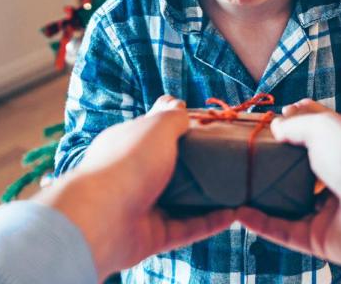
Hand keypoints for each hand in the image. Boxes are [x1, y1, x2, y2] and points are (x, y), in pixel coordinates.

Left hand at [34, 95, 233, 277]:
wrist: (102, 219)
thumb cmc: (128, 163)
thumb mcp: (156, 127)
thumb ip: (172, 116)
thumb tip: (179, 104)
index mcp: (127, 145)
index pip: (154, 133)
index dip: (180, 128)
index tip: (209, 128)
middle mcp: (132, 175)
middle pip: (171, 168)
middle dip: (199, 166)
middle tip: (229, 159)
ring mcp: (142, 207)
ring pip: (182, 202)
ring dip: (209, 197)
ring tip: (238, 188)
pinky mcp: (153, 236)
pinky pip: (187, 228)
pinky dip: (210, 223)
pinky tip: (233, 214)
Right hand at [237, 100, 340, 266]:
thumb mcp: (322, 126)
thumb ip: (296, 126)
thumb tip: (276, 126)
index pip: (313, 137)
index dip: (291, 130)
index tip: (266, 126)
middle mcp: (337, 179)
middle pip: (299, 173)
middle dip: (274, 167)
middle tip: (244, 159)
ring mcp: (329, 212)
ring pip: (289, 206)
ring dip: (263, 199)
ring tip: (235, 187)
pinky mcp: (320, 240)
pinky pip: (285, 232)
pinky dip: (262, 224)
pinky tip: (240, 213)